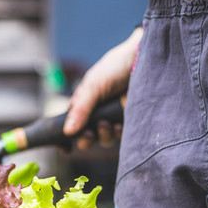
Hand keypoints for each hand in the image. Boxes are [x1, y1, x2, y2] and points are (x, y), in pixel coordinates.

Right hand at [64, 26, 142, 149]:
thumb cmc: (114, 68)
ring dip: (103, 136)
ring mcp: (113, 118)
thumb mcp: (92, 87)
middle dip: (86, 140)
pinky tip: (119, 124)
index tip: (65, 148)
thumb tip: (67, 132)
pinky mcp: (130, 120)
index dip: (64, 140)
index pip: (69, 127)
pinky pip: (121, 137)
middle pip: (86, 139)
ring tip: (106, 124)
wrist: (143, 59)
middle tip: (89, 134)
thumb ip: (80, 110)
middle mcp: (96, 114)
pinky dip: (118, 134)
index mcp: (82, 106)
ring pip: (104, 140)